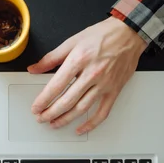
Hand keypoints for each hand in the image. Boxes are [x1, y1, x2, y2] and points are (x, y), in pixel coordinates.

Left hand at [28, 17, 146, 134]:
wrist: (129, 33)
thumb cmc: (103, 35)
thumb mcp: (72, 41)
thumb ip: (51, 58)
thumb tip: (34, 68)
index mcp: (79, 60)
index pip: (56, 86)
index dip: (43, 100)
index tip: (35, 107)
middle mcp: (92, 74)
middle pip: (67, 101)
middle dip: (50, 113)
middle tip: (41, 118)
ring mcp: (104, 84)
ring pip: (82, 109)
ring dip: (65, 119)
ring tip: (54, 124)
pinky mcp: (114, 91)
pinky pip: (102, 112)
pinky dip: (90, 124)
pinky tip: (80, 129)